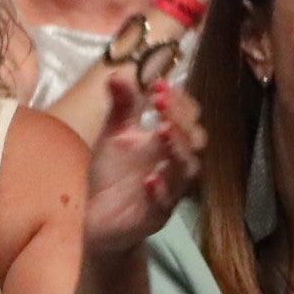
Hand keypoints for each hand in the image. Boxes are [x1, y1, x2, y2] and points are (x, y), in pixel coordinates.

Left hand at [79, 71, 199, 258]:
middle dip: (180, 119)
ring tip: (162, 131)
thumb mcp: (114, 135)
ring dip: (176, 148)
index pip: (186, 116)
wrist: (99, 221)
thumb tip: (118, 73)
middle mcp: (174, 164)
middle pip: (194, 140)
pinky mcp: (155, 216)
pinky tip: (150, 179)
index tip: (159, 83)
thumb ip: (121, 106)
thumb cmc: (113, 175)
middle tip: (160, 101)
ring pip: (185, 170)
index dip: (177, 100)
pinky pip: (164, 204)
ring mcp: (168, 190)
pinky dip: (159, 190)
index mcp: (168, 141)